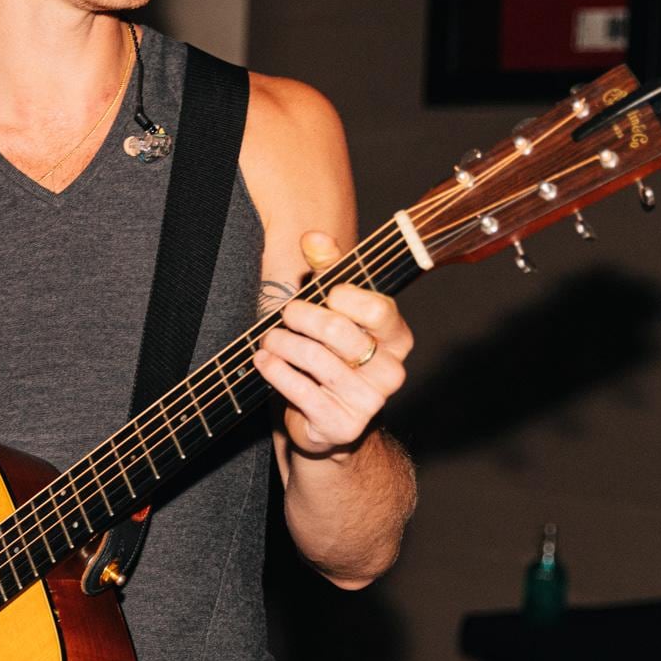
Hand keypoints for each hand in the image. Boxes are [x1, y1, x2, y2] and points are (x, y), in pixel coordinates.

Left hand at [253, 230, 412, 455]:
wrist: (325, 419)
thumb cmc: (329, 354)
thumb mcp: (332, 308)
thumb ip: (328, 270)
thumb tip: (314, 236)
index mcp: (397, 337)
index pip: (377, 308)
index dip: (342, 296)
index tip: (322, 293)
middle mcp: (391, 370)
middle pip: (338, 331)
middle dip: (300, 317)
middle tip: (283, 315)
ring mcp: (370, 401)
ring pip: (314, 359)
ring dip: (281, 343)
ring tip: (268, 338)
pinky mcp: (343, 424)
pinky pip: (301, 389)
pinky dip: (275, 371)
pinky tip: (263, 360)